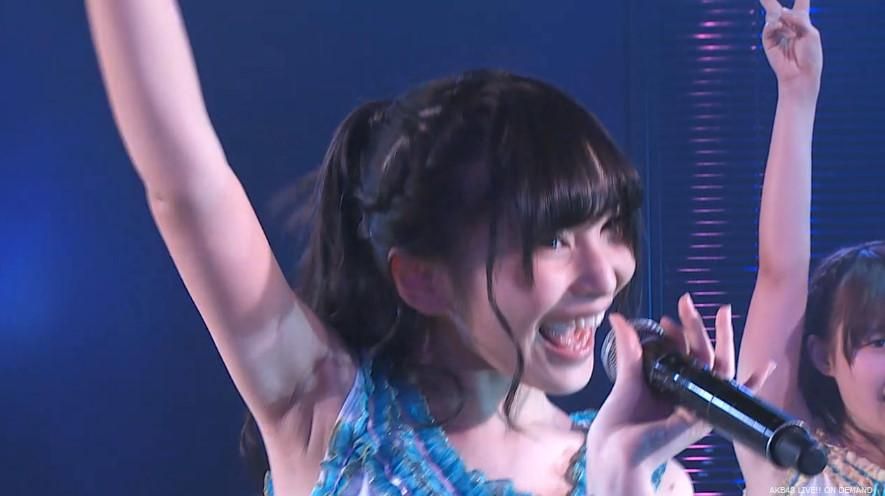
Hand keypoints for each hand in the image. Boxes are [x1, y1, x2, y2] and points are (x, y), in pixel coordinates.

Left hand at [586, 295, 774, 489]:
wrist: (617, 451)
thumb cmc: (620, 424)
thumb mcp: (628, 379)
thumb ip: (630, 350)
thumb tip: (619, 319)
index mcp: (671, 385)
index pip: (686, 354)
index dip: (683, 333)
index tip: (668, 317)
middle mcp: (688, 394)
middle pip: (703, 354)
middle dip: (699, 327)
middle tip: (687, 301)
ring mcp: (698, 404)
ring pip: (717, 365)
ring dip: (721, 338)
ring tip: (719, 312)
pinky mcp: (705, 416)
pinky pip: (734, 397)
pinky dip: (753, 383)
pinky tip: (767, 366)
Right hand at [760, 0, 822, 101]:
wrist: (801, 74)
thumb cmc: (810, 55)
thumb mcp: (810, 33)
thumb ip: (797, 19)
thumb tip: (779, 12)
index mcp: (802, 21)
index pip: (801, 2)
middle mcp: (788, 24)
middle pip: (778, 8)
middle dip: (768, 0)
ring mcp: (777, 32)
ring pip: (773, 15)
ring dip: (781, 17)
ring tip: (791, 31)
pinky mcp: (768, 41)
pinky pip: (769, 27)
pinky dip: (776, 26)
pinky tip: (783, 31)